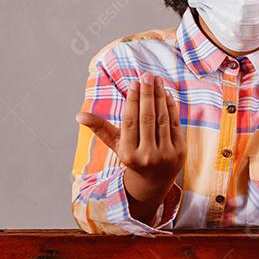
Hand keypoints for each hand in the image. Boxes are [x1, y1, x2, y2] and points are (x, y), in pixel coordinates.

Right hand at [76, 72, 184, 207]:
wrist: (154, 182)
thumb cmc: (132, 157)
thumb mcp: (115, 144)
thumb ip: (99, 128)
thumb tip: (78, 116)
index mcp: (128, 154)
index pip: (130, 122)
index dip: (133, 101)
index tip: (134, 83)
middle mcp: (147, 155)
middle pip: (147, 119)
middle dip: (147, 95)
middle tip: (146, 76)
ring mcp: (165, 154)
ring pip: (162, 119)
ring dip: (160, 97)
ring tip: (157, 80)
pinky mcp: (179, 151)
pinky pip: (174, 124)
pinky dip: (171, 107)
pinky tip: (166, 93)